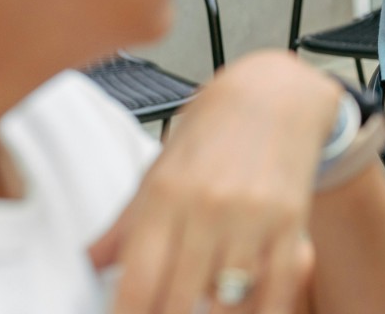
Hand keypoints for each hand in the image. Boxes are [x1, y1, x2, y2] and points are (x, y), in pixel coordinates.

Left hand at [89, 50, 341, 313]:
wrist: (277, 91)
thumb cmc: (216, 128)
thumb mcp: (162, 167)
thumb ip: (127, 221)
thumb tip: (92, 261)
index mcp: (168, 192)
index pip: (139, 279)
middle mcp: (210, 206)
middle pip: (179, 299)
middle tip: (163, 312)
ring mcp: (254, 216)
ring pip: (227, 300)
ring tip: (203, 308)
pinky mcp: (292, 221)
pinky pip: (277, 285)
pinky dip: (263, 308)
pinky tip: (247, 311)